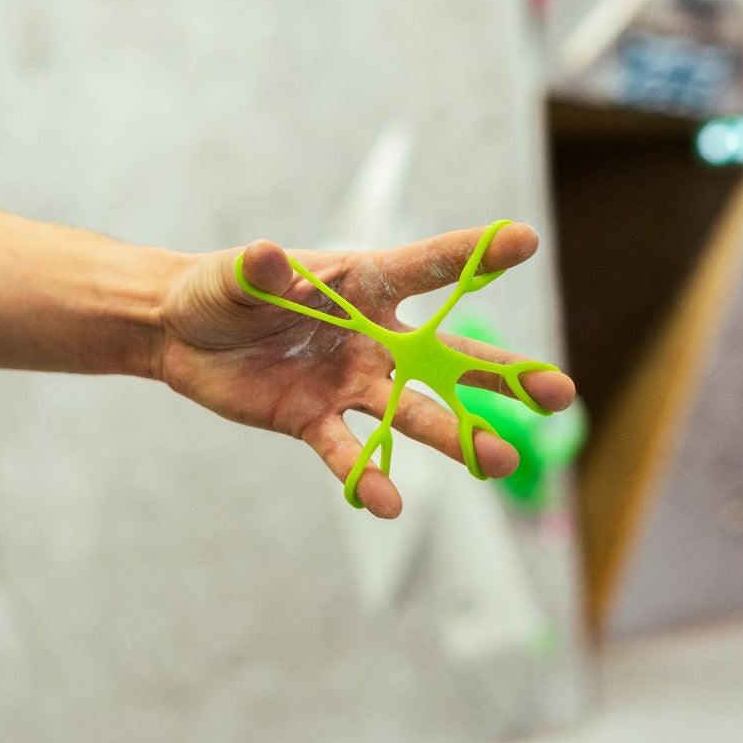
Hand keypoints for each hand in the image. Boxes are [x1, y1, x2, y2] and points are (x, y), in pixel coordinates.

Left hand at [158, 223, 574, 518]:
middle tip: (558, 394)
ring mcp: (348, 382)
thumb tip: (268, 255)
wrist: (184, 334)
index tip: (525, 241)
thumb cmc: (221, 287)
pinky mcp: (315, 419)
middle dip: (501, 375)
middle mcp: (371, 336)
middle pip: (446, 356)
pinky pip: (347, 451)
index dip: (474, 255)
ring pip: (411, 412)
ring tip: (499, 462)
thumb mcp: (235, 276)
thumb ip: (256, 272)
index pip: (427, 267)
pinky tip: (388, 501)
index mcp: (362, 284)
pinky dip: (365, 474)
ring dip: (453, 436)